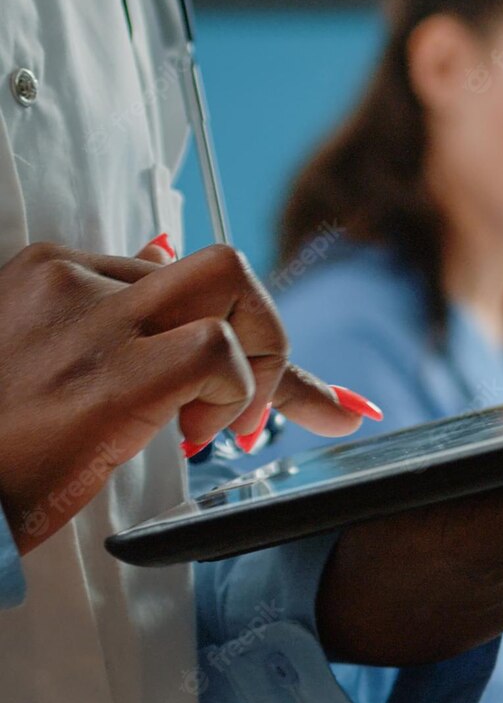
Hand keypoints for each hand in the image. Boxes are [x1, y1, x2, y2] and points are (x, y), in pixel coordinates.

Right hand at [0, 241, 363, 555]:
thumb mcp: (38, 363)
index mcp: (55, 274)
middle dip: (264, 329)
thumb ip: (104, 324)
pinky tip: (199, 435)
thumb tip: (168, 282)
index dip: (230, 324)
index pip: (175, 274)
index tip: (262, 376)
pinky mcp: (112, 372)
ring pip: (231, 284)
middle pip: (218, 267)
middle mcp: (76, 278)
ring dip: (263, 357)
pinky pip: (218, 350)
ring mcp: (94, 318)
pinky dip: (238, 391)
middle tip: (252, 407)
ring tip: (219, 426)